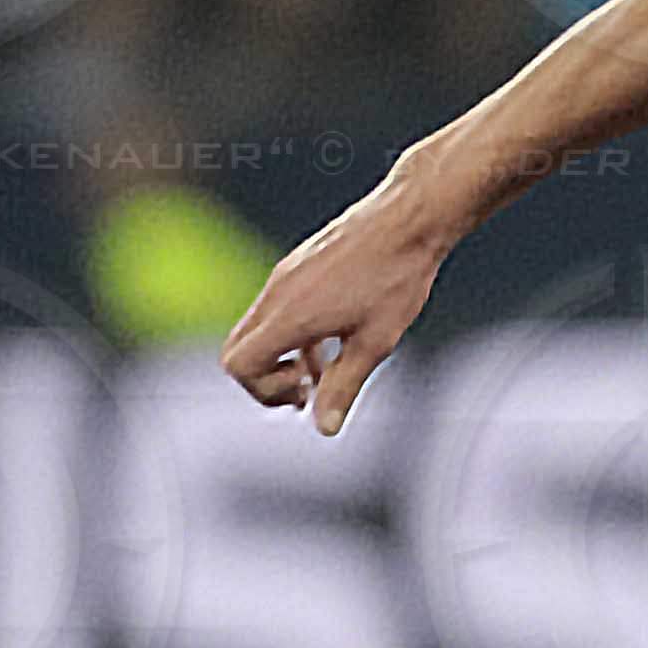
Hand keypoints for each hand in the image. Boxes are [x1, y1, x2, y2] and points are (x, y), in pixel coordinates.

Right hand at [217, 185, 449, 433]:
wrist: (409, 219)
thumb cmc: (396, 278)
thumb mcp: (374, 343)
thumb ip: (343, 387)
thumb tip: (323, 428)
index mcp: (289, 316)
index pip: (239, 365)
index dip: (264, 391)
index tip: (307, 392)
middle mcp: (276, 293)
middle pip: (237, 350)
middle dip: (265, 379)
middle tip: (306, 391)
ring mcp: (284, 276)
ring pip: (258, 329)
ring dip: (282, 358)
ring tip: (324, 373)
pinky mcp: (297, 266)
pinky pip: (276, 310)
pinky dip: (292, 336)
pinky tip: (333, 342)